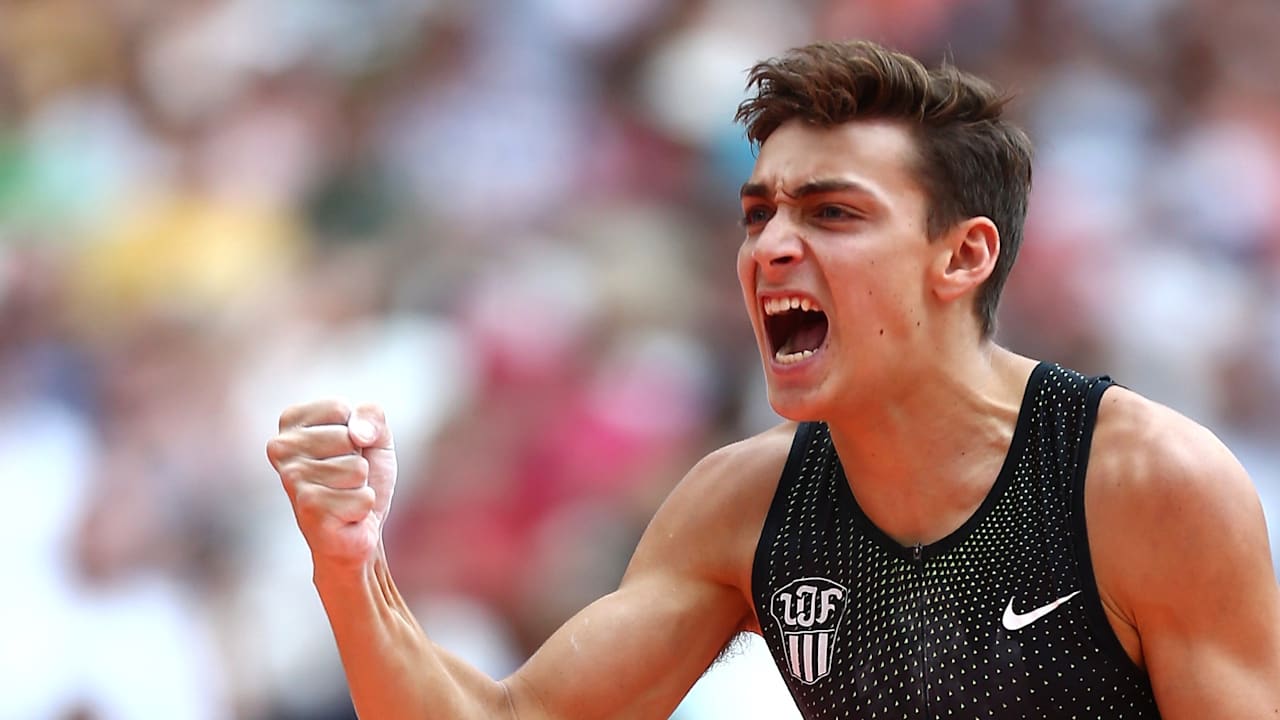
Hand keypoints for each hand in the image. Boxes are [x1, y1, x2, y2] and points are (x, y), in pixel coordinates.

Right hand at [267, 400, 397, 567]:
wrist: (358, 530)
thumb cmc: (362, 478)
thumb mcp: (376, 435)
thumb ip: (372, 415)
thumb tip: (358, 435)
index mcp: (291, 422)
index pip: (339, 408)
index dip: (357, 431)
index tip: (345, 451)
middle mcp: (280, 448)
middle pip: (348, 438)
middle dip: (359, 460)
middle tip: (344, 478)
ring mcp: (291, 479)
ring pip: (356, 469)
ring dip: (361, 486)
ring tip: (344, 495)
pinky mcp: (308, 508)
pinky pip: (362, 498)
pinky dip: (363, 508)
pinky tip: (345, 515)